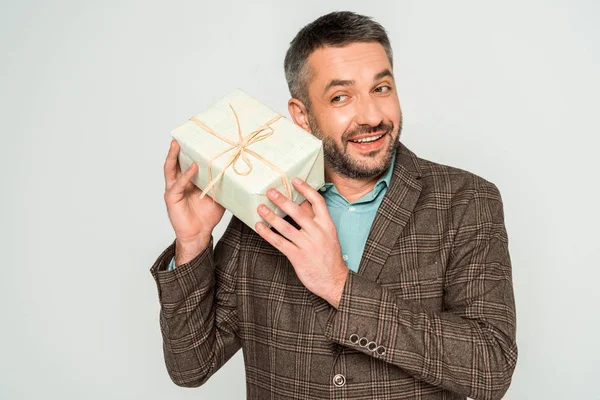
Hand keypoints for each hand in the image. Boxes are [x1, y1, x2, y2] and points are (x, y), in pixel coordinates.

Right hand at [163, 139, 225, 263]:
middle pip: (174, 162)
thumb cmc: (207, 215)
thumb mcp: (218, 195)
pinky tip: (192, 168)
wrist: (200, 233)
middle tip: (179, 137)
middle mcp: (179, 183)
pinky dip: (186, 175)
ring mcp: (174, 190)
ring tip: (176, 145)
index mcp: (188, 181)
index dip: (189, 152)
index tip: (195, 139)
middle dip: (175, 149)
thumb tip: (235, 171)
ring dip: (172, 157)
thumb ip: (221, 183)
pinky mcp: (172, 198)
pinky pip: (178, 184)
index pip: (186, 162)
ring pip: (170, 169)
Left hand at [255, 178, 347, 307]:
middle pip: (298, 212)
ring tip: (261, 208)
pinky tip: (260, 227)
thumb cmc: (329, 257)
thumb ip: (315, 221)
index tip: (294, 180)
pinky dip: (268, 234)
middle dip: (283, 200)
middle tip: (271, 192)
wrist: (334, 280)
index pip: (317, 202)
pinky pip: (279, 243)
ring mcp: (307, 245)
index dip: (306, 189)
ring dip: (271, 216)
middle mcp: (317, 233)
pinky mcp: (298, 257)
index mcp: (327, 225)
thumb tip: (300, 204)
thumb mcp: (328, 235)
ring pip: (286, 227)